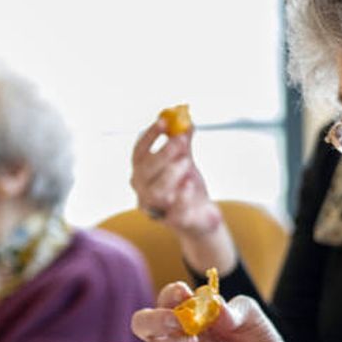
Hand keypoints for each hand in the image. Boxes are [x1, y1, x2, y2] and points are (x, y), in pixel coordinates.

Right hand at [130, 120, 236, 273]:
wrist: (203, 214)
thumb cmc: (187, 185)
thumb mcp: (185, 161)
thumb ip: (184, 142)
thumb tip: (186, 119)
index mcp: (142, 172)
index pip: (139, 152)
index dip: (150, 136)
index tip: (164, 121)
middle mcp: (142, 190)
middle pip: (144, 171)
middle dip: (162, 153)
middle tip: (180, 141)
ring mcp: (156, 208)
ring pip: (155, 192)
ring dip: (170, 174)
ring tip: (187, 163)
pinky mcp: (174, 222)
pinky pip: (175, 211)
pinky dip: (182, 196)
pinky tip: (189, 184)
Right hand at [131, 284, 334, 341]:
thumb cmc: (258, 339)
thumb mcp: (250, 315)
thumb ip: (232, 309)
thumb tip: (213, 305)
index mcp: (191, 312)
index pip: (167, 299)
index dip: (171, 294)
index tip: (184, 293)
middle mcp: (180, 334)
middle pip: (144, 324)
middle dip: (156, 319)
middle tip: (177, 321)